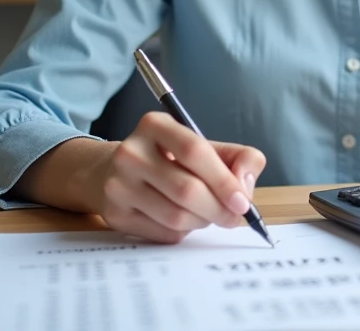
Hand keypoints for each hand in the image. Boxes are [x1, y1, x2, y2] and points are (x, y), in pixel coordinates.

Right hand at [95, 112, 265, 243]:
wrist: (114, 171)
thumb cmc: (170, 159)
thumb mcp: (206, 147)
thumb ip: (239, 158)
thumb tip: (245, 186)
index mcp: (155, 125)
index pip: (194, 151)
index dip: (223, 180)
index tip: (243, 202)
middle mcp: (131, 152)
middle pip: (186, 189)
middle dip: (218, 208)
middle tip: (233, 217)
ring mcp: (119, 185)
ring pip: (176, 216)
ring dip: (202, 221)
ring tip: (207, 214)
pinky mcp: (115, 214)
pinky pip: (163, 233)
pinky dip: (184, 232)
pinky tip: (184, 219)